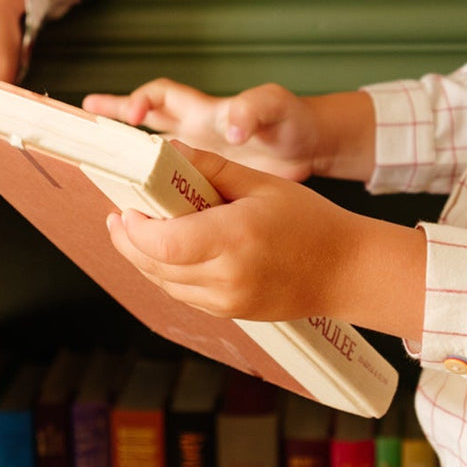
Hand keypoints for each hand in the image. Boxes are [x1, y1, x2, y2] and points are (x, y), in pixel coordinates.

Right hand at [84, 81, 375, 181]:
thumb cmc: (293, 120)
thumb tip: (229, 127)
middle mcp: (193, 131)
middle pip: (142, 122)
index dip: (138, 101)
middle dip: (111, 121)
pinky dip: (157, 199)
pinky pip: (173, 189)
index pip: (159, 96)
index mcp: (202, 110)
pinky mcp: (209, 184)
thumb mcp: (274, 108)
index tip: (129, 117)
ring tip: (97, 177)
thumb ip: (250, 112)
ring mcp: (199, 157)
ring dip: (128, 166)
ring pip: (152, 160)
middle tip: (80, 124)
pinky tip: (143, 216)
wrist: (315, 147)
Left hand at [105, 143, 426, 342]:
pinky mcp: (231, 313)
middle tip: (121, 216)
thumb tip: (168, 152)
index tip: (126, 209)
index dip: (134, 229)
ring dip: (145, 258)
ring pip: (164, 283)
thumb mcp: (263, 183)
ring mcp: (228, 301)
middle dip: (130, 241)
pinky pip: (184, 294)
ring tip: (140, 232)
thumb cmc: (310, 221)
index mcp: (235, 237)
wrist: (346, 271)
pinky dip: (169, 274)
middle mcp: (227, 276)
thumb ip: (211, 167)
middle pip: (154, 264)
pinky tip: (171, 252)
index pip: (163, 242)